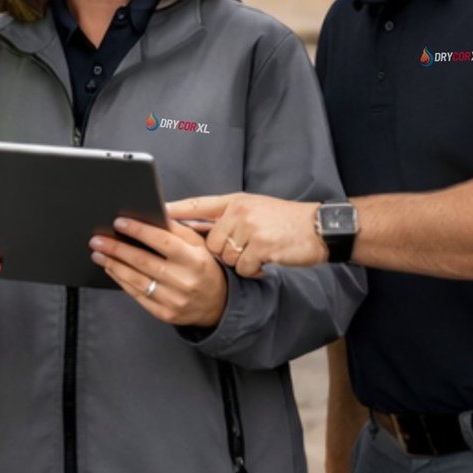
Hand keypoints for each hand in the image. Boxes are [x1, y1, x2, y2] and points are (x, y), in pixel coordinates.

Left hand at [91, 215, 228, 327]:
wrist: (218, 304)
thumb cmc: (205, 269)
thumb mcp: (199, 246)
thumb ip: (177, 230)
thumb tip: (151, 215)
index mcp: (194, 260)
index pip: (163, 242)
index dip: (139, 231)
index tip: (120, 222)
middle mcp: (184, 281)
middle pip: (143, 262)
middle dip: (117, 249)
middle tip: (98, 240)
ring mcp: (174, 300)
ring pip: (136, 280)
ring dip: (113, 265)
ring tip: (99, 254)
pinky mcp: (165, 314)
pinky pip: (137, 295)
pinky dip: (121, 280)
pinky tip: (112, 269)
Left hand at [170, 192, 323, 276]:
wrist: (320, 228)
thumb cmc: (288, 222)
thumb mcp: (256, 209)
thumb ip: (228, 217)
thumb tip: (198, 229)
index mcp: (235, 201)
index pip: (197, 205)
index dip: (174, 212)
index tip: (151, 217)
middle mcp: (240, 212)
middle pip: (210, 242)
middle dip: (221, 253)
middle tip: (238, 253)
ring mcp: (250, 228)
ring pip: (226, 257)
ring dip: (240, 263)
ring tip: (258, 256)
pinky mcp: (262, 246)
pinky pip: (244, 268)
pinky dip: (254, 271)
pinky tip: (266, 264)